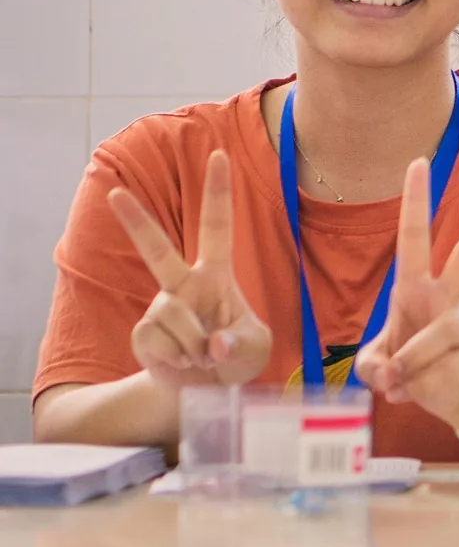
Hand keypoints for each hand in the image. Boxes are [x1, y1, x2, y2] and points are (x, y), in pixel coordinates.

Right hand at [110, 150, 271, 388]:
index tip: (218, 154)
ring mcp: (160, 308)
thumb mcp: (256, 347)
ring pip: (176, 315)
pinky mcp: (143, 334)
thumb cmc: (234, 355)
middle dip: (135, 222)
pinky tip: (184, 363)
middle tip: (114, 192)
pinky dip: (182, 358)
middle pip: (156, 250)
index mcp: (216, 275)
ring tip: (204, 356)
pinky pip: (164, 341)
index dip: (218, 192)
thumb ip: (241, 342)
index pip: (217, 226)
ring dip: (198, 344)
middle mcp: (183, 285)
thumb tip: (215, 342)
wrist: (205, 391)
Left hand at [353, 159, 458, 425]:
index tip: (420, 162)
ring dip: (411, 363)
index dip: (416, 202)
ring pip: (437, 335)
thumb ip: (371, 366)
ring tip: (402, 380)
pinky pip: (438, 373)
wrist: (451, 397)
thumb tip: (391, 372)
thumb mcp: (376, 365)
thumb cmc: (410, 366)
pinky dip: (419, 389)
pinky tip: (423, 390)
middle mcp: (445, 300)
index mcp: (415, 290)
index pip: (414, 239)